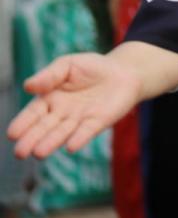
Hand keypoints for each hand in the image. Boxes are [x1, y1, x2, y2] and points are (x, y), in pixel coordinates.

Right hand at [7, 42, 177, 158]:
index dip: (23, 123)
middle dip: (32, 139)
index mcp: (49, 99)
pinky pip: (87, 131)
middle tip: (20, 153)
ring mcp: (79, 119)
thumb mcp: (68, 64)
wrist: (124, 71)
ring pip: (62, 132)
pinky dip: (79, 138)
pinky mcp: (98, 122)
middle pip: (44, 128)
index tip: (12, 134)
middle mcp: (61, 113)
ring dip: (51, 143)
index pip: (33, 114)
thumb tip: (28, 86)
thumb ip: (49, 75)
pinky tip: (71, 146)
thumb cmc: (92, 67)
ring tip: (38, 153)